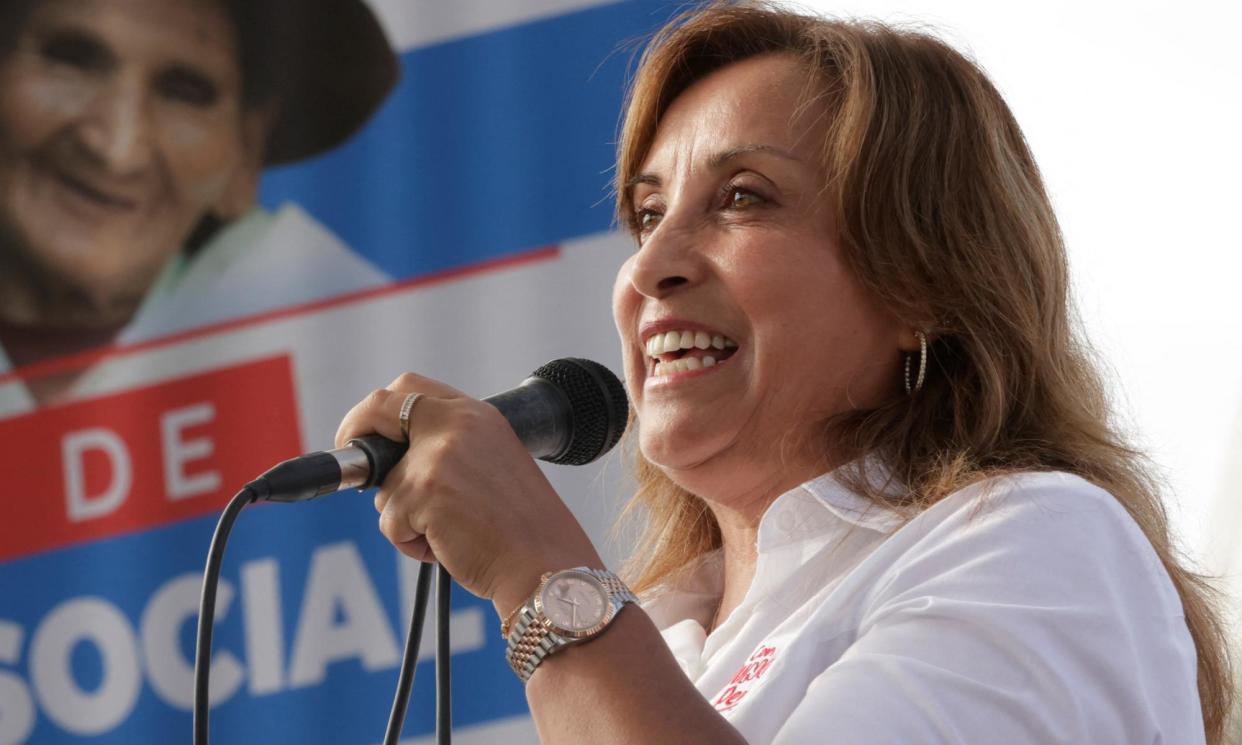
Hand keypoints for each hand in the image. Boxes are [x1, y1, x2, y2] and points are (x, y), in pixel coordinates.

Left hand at [335, 372, 603, 616]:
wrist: (547, 565)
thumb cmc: (523, 531)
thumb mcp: (493, 467)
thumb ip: (449, 450)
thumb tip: (391, 462)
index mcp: (478, 415)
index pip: (412, 387)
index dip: (378, 408)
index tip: (367, 429)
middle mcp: (458, 424)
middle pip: (380, 407)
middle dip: (355, 430)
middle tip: (352, 460)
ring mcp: (437, 456)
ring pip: (385, 485)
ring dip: (404, 517)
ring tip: (448, 535)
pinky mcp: (423, 492)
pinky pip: (390, 521)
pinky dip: (411, 544)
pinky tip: (448, 548)